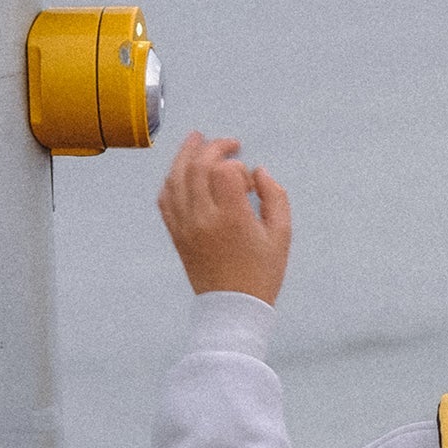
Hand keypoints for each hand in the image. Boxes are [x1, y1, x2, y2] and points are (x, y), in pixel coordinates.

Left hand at [158, 131, 291, 304]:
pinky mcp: (176, 233)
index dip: (239, 168)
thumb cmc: (261, 273)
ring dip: (186, 154)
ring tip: (196, 140)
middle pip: (198, 166)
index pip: (225, 171)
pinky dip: (172, 179)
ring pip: (176, 177)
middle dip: (213, 148)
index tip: (251, 183)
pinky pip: (165, 198)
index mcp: (232, 218)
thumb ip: (275, 197)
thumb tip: (259, 172)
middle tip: (229, 144)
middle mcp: (203, 218)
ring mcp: (185, 225)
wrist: (233, 307)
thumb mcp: (282, 236)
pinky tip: (181, 172)